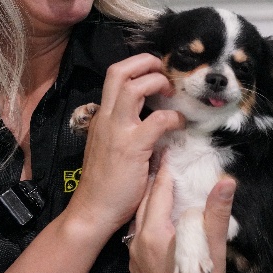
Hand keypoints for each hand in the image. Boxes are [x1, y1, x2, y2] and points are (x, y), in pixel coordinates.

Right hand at [67, 53, 182, 232]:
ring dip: (157, 82)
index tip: (155, 73)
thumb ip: (123, 129)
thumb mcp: (109, 146)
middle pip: (119, 71)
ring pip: (133, 86)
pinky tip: (179, 124)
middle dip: (145, 62)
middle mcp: (106, 118)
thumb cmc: (104, 183)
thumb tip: (149, 117)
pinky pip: (156, 120)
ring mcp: (117, 131)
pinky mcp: (131, 147)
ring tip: (170, 92)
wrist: (93, 210)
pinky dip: (173, 117)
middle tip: (163, 70)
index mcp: (102, 117)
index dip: (137, 67)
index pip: (114, 77)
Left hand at [128, 159, 235, 272]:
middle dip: (154, 181)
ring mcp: (134, 257)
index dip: (165, 170)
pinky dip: (148, 220)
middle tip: (162, 159)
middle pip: (144, 202)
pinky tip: (159, 217)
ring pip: (140, 218)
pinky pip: (139, 235)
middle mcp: (138, 243)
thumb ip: (217, 213)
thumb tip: (226, 182)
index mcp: (153, 233)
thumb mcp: (213, 249)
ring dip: (150, 201)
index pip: (158, 192)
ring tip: (161, 183)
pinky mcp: (137, 269)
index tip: (169, 150)